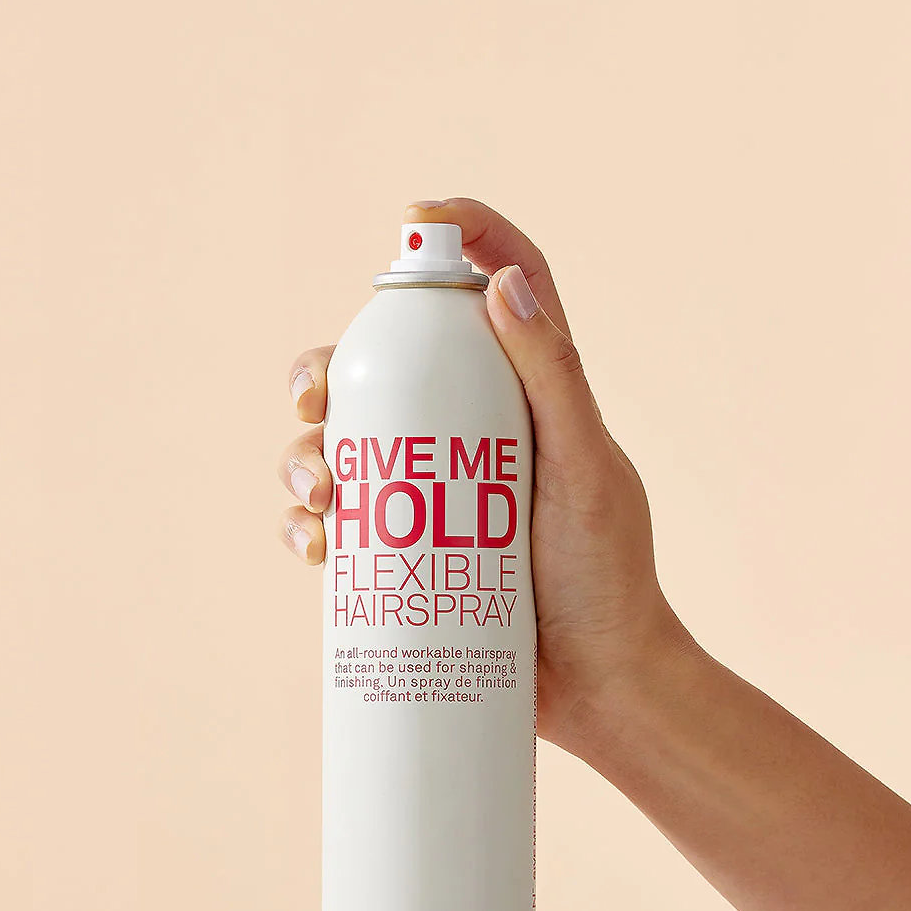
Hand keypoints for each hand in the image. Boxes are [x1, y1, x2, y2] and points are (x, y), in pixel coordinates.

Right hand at [278, 197, 692, 756]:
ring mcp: (429, 496)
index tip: (413, 221)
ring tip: (320, 498)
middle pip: (383, 369)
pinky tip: (313, 548)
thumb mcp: (585, 473)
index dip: (460, 237)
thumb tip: (499, 285)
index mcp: (527, 396)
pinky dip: (306, 525)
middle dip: (327, 370)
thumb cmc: (606, 579)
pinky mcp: (402, 555)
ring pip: (340, 445)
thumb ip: (554, 379)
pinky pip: (334, 524)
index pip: (497, 288)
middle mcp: (469, 434)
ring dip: (304, 456)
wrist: (598, 688)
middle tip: (314, 399)